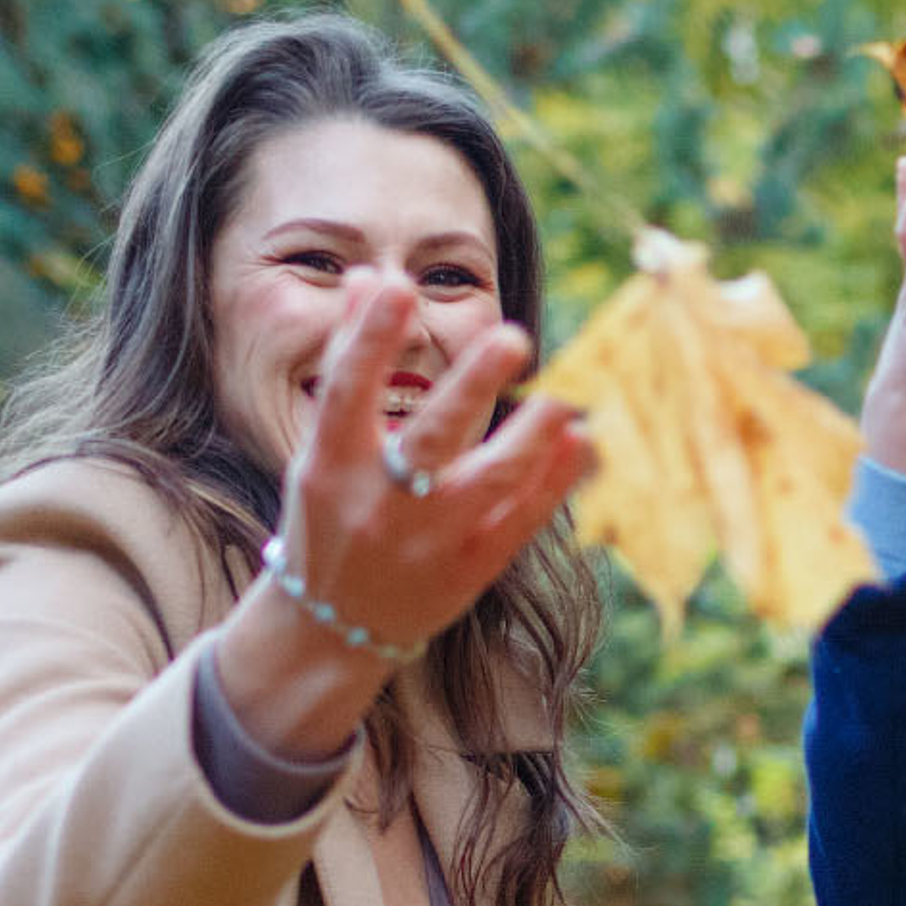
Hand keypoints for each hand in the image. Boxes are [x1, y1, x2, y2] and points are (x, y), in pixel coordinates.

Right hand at [217, 270, 593, 757]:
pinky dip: (556, 482)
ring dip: (532, 437)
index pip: (347, 392)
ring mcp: (431, 540)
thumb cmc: (330, 519)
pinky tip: (585, 441)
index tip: (395, 286)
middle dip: (470, 387)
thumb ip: (347, 364)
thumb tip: (368, 279)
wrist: (333, 625)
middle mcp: (381, 503)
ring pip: (489, 483)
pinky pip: (522, 521)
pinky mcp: (472, 569)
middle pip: (430, 438)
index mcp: (330, 467)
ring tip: (565, 397)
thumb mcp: (320, 450)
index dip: (368, 339)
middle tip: (512, 337)